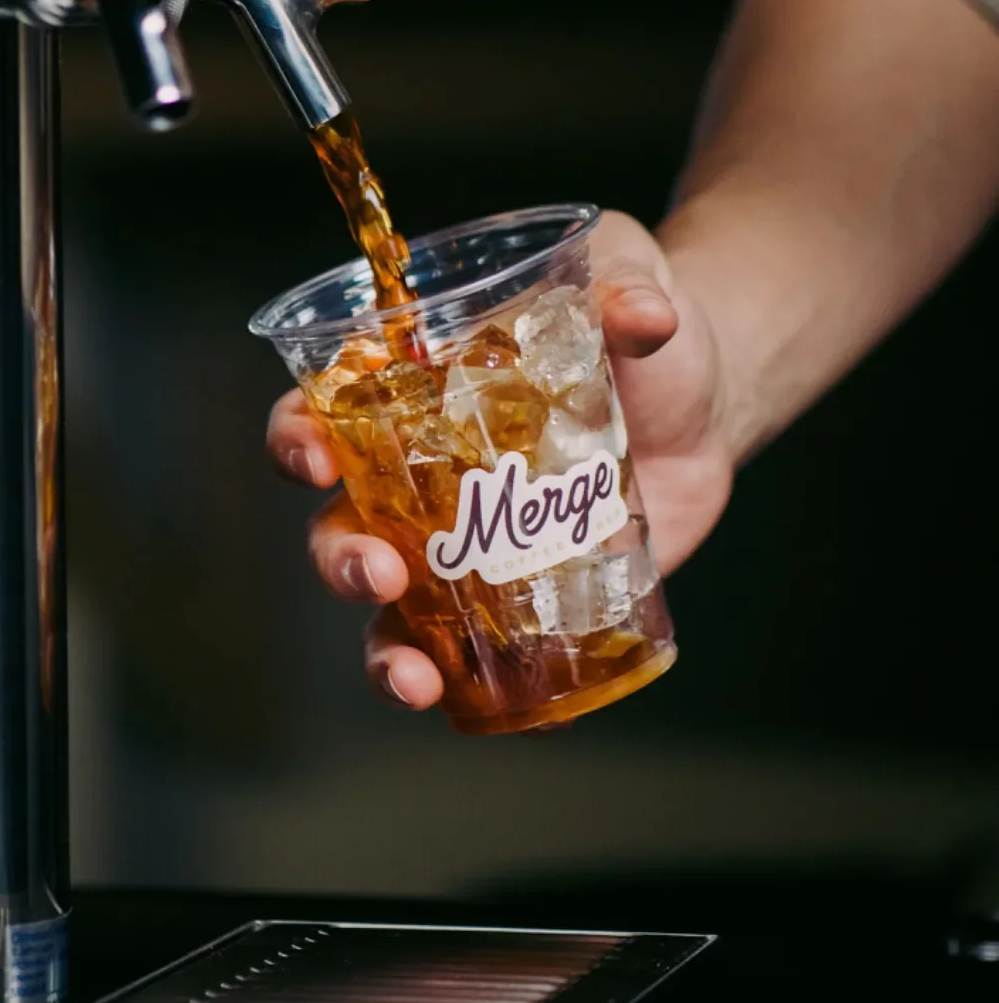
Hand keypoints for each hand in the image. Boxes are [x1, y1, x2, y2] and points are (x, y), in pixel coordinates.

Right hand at [265, 210, 735, 710]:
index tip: (314, 454)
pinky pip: (487, 659)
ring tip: (414, 677)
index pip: (322, 411)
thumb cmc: (638, 328)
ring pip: (392, 613)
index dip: (298, 436)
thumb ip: (627, 288)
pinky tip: (509, 719)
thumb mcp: (630, 283)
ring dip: (384, 650)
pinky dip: (486, 698)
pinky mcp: (524, 598)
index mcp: (412, 389)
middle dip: (339, 557)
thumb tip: (646, 313)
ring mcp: (468, 547)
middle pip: (341, 525)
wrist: (704, 402)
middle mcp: (419, 477)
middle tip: (377, 570)